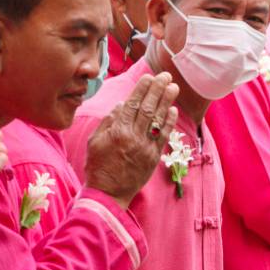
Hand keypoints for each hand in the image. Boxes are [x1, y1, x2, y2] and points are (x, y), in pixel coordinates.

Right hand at [83, 73, 178, 207]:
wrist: (108, 193)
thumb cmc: (98, 166)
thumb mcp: (95, 142)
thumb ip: (108, 122)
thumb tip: (121, 105)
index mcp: (117, 132)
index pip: (131, 105)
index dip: (141, 90)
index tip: (148, 77)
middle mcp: (133, 137)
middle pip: (147, 109)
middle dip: (157, 90)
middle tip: (166, 76)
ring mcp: (145, 147)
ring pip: (157, 120)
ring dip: (167, 102)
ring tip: (173, 87)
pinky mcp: (153, 157)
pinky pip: (164, 136)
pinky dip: (169, 122)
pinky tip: (174, 110)